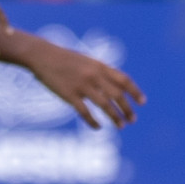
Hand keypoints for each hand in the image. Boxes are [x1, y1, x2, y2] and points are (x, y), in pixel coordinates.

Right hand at [21, 36, 145, 128]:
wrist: (42, 56)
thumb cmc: (64, 59)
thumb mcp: (86, 61)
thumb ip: (101, 72)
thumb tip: (115, 86)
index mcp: (100, 66)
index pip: (124, 80)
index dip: (135, 92)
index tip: (142, 102)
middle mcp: (94, 76)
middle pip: (117, 95)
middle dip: (127, 109)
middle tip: (132, 120)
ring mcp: (81, 85)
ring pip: (104, 105)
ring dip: (115, 117)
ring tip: (121, 126)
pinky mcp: (69, 95)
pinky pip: (85, 111)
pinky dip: (93, 121)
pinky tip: (98, 127)